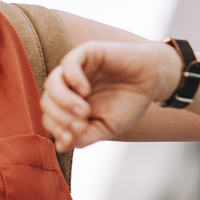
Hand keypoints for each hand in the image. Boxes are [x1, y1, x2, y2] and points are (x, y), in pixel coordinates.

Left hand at [42, 41, 181, 151]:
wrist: (153, 82)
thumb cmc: (129, 104)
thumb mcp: (107, 128)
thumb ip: (84, 137)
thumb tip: (61, 146)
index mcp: (70, 104)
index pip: (50, 117)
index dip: (56, 129)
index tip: (73, 137)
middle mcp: (69, 86)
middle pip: (47, 101)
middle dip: (60, 117)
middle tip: (81, 123)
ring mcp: (77, 69)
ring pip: (52, 82)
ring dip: (63, 100)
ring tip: (83, 111)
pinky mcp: (87, 52)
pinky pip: (69, 63)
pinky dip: (73, 78)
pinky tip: (85, 90)